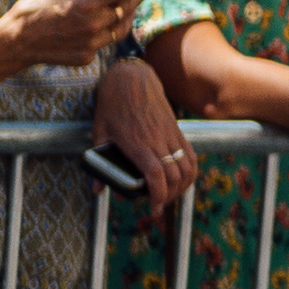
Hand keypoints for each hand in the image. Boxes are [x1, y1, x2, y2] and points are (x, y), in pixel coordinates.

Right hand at [9, 0, 160, 72]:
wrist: (15, 43)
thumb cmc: (33, 9)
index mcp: (85, 4)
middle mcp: (93, 26)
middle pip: (128, 6)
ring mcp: (92, 44)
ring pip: (122, 26)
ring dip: (130, 10)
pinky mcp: (87, 56)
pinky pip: (108, 39)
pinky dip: (112, 26)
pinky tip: (112, 17)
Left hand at [90, 57, 193, 219]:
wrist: (132, 80)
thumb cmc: (112, 106)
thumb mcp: (99, 133)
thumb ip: (100, 163)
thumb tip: (97, 189)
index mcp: (136, 143)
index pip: (154, 175)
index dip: (158, 194)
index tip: (154, 208)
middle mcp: (156, 140)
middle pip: (173, 176)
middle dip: (169, 196)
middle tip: (159, 205)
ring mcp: (170, 135)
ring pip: (186, 167)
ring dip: (182, 186)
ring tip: (171, 195)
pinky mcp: (177, 130)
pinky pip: (190, 155)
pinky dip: (191, 171)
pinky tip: (184, 180)